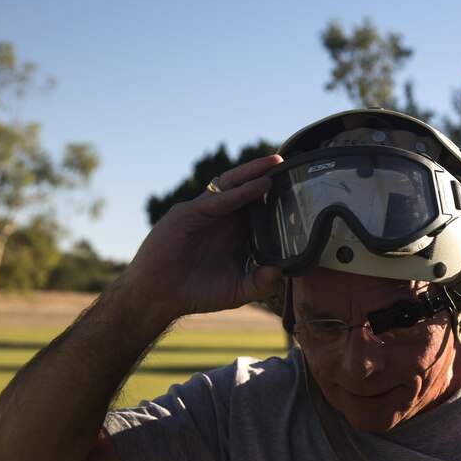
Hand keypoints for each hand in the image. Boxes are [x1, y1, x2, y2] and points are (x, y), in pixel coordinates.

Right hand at [117, 154, 283, 328]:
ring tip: (276, 163)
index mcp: (234, 234)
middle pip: (247, 190)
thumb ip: (261, 283)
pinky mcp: (188, 214)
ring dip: (255, 173)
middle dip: (268, 176)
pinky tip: (260, 186)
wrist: (160, 297)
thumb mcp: (238, 290)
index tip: (300, 190)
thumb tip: (282, 271)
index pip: (259, 209)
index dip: (277, 199)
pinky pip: (218, 200)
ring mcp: (204, 214)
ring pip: (232, 186)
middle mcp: (221, 219)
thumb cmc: (197, 293)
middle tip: (292, 164)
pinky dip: (241, 192)